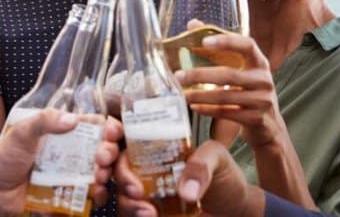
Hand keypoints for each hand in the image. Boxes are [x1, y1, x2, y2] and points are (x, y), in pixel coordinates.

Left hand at [0, 108, 120, 215]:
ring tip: (97, 175)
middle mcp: (72, 152)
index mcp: (63, 132)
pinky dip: (98, 194)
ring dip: (106, 173)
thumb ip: (44, 121)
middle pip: (103, 148)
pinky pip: (91, 195)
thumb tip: (72, 120)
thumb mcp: (21, 132)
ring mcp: (72, 174)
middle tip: (101, 157)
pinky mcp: (69, 195)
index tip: (109, 132)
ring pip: (102, 172)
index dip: (107, 127)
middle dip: (109, 152)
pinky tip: (94, 191)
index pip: (95, 125)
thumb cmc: (2, 158)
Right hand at [115, 140, 263, 216]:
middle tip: (121, 175)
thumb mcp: (217, 158)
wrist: (233, 210)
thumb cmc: (225, 177)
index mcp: (157, 143)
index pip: (125, 131)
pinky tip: (147, 215)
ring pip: (117, 189)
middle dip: (106, 163)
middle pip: (113, 159)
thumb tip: (185, 191)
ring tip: (145, 207)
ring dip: (124, 197)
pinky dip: (131, 214)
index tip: (111, 134)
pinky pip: (127, 213)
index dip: (111, 131)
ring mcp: (144, 191)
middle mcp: (145, 165)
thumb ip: (202, 165)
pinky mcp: (146, 212)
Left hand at [175, 33, 284, 147]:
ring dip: (200, 95)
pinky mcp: (256, 119)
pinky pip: (227, 112)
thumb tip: (193, 23)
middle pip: (229, 74)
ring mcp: (262, 101)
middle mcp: (264, 80)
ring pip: (225, 96)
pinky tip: (194, 106)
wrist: (269, 125)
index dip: (227, 41)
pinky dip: (208, 110)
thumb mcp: (241, 69)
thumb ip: (219, 47)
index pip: (247, 45)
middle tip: (179, 75)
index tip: (204, 41)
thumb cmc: (249, 91)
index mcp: (260, 62)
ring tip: (182, 93)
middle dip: (200, 75)